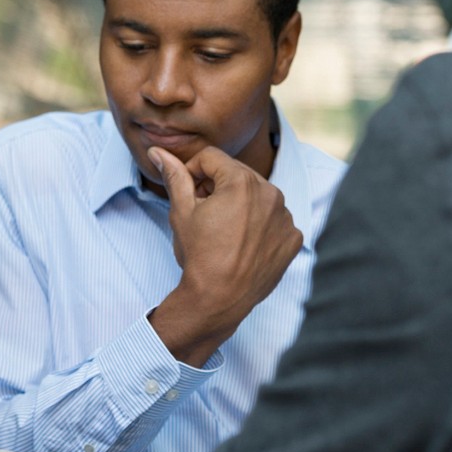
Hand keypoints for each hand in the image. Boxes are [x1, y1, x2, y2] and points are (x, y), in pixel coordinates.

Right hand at [149, 146, 303, 365]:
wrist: (219, 299)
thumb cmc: (198, 255)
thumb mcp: (181, 211)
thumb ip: (174, 176)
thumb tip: (158, 152)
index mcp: (241, 181)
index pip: (211, 158)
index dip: (193, 170)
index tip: (188, 191)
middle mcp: (270, 193)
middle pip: (237, 174)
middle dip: (218, 186)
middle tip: (204, 213)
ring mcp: (285, 217)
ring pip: (258, 195)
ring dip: (241, 203)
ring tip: (224, 230)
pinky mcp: (293, 237)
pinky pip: (275, 219)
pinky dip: (261, 225)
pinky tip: (243, 243)